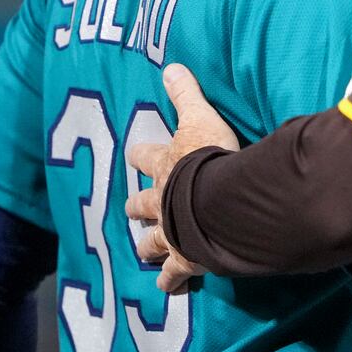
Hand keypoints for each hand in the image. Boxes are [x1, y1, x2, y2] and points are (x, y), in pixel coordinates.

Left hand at [124, 63, 239, 292]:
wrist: (218, 203)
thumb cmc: (209, 158)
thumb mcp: (200, 118)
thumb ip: (187, 93)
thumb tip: (171, 64)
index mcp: (165, 167)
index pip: (147, 156)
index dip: (141, 154)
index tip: (135, 153)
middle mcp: (161, 201)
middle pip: (142, 206)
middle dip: (138, 209)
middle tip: (134, 212)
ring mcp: (172, 233)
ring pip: (153, 244)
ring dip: (150, 248)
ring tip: (147, 255)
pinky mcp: (186, 258)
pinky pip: (176, 274)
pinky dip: (172, 280)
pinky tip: (170, 286)